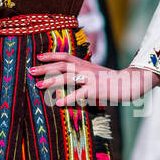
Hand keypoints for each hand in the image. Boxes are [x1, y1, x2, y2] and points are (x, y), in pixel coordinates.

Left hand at [29, 54, 157, 106]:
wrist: (129, 84)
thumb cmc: (111, 81)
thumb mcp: (96, 73)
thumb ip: (83, 73)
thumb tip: (71, 77)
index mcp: (85, 64)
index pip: (65, 56)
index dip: (51, 55)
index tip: (38, 57)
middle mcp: (85, 69)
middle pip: (62, 65)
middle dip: (45, 68)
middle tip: (30, 70)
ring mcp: (90, 79)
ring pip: (67, 77)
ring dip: (51, 81)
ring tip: (38, 85)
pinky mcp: (95, 90)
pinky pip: (79, 94)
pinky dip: (67, 99)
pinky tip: (58, 103)